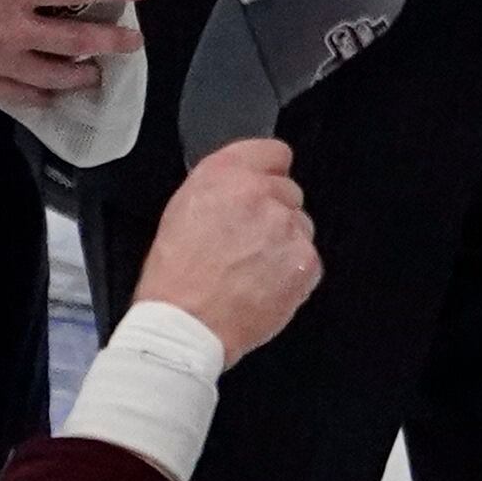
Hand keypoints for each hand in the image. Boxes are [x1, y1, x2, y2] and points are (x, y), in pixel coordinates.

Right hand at [132, 140, 319, 365]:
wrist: (184, 328)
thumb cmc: (174, 279)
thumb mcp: (183, 213)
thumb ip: (222, 189)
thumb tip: (246, 184)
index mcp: (224, 176)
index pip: (274, 152)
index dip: (267, 172)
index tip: (262, 187)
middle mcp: (260, 194)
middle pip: (288, 191)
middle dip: (273, 213)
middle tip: (245, 242)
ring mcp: (287, 227)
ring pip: (300, 225)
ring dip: (283, 243)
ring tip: (248, 269)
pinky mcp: (306, 260)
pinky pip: (308, 258)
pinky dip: (291, 271)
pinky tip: (262, 285)